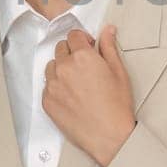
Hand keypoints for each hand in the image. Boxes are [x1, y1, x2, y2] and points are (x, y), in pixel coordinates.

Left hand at [41, 25, 136, 166]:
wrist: (109, 136)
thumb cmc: (116, 107)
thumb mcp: (118, 72)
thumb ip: (109, 47)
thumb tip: (107, 31)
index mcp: (82, 57)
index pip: (73, 35)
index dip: (83, 40)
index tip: (88, 47)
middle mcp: (64, 68)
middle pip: (61, 48)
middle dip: (72, 52)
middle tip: (85, 66)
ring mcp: (53, 85)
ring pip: (51, 66)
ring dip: (61, 68)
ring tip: (77, 82)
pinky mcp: (47, 101)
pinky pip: (47, 86)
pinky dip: (56, 86)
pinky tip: (71, 95)